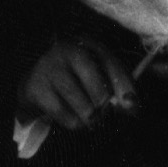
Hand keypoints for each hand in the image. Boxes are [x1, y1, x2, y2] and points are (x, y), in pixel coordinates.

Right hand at [16, 38, 134, 129]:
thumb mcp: (99, 74)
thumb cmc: (76, 78)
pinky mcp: (35, 87)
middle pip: (97, 87)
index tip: (132, 106)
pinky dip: (72, 122)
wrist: (36, 81)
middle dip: (104, 105)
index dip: (125, 87)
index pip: (112, 65)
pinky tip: (73, 117)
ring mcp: (50, 68)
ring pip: (81, 103)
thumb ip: (118, 87)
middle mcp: (68, 51)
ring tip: (90, 118)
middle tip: (103, 113)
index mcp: (89, 44)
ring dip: (90, 117)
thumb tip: (131, 106)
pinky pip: (62, 113)